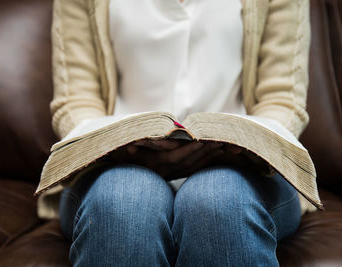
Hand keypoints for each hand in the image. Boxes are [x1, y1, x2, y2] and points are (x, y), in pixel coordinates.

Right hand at [108, 139, 226, 178]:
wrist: (120, 177)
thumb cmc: (119, 156)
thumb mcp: (121, 150)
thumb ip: (129, 148)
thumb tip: (131, 148)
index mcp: (150, 164)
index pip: (172, 158)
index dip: (187, 150)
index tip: (201, 140)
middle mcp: (160, 171)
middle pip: (186, 162)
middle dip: (203, 152)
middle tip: (220, 141)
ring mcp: (166, 174)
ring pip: (190, 167)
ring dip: (206, 158)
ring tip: (222, 147)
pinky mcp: (170, 174)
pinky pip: (189, 170)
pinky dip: (202, 163)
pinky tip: (213, 157)